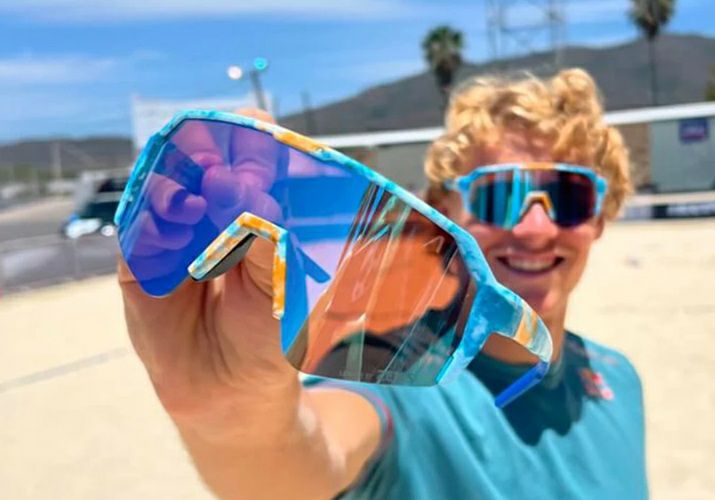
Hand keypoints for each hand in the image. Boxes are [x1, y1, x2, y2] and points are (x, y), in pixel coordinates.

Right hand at [118, 108, 299, 437]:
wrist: (229, 387)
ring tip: (199, 196)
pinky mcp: (141, 261)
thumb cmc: (266, 331)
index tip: (256, 130)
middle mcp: (211, 212)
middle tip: (219, 160)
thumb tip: (247, 196)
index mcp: (253, 210)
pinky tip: (175, 228)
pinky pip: (138, 228)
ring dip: (178, 181)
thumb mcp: (282, 288)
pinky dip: (154, 221)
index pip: (250, 155)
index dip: (252, 138)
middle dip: (208, 150)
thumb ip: (269, 244)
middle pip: (200, 158)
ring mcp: (173, 233)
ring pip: (164, 185)